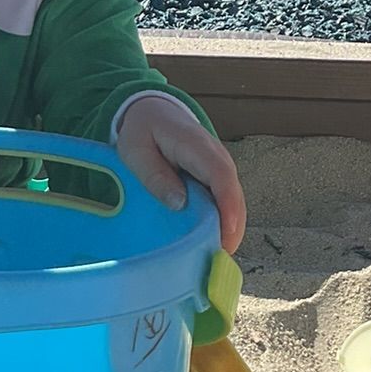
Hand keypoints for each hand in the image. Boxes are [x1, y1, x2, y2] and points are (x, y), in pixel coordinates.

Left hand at [115, 95, 246, 253]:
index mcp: (196, 146)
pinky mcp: (216, 178)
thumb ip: (155, 175)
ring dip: (229, 229)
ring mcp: (220, 167)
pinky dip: (222, 223)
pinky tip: (211, 244)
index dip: (228, 207)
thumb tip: (179, 203)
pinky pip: (224, 202)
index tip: (227, 236)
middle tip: (218, 260)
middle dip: (232, 228)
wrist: (152, 111)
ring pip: (233, 202)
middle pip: (234, 195)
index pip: (221, 176)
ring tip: (214, 259)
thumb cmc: (142, 131)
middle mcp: (216, 157)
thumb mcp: (136, 150)